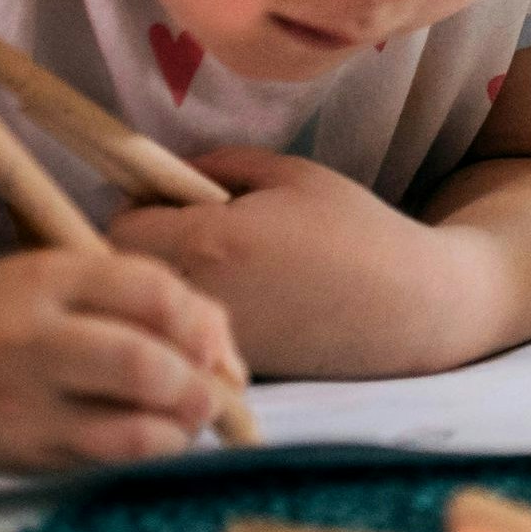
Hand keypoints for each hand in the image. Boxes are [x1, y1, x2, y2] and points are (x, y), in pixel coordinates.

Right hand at [0, 248, 239, 472]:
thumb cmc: (4, 313)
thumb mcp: (64, 279)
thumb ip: (146, 298)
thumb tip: (225, 356)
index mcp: (49, 279)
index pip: (153, 292)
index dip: (201, 321)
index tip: (210, 341)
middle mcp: (32, 340)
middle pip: (144, 365)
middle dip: (197, 384)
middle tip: (209, 390)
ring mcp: (23, 404)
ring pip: (133, 431)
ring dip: (182, 428)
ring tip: (187, 416)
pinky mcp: (22, 455)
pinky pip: (108, 461)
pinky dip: (148, 451)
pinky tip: (151, 435)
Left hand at [109, 149, 466, 379]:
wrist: (411, 308)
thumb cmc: (357, 231)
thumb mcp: (291, 175)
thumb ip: (220, 165)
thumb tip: (168, 172)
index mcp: (209, 240)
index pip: (119, 228)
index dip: (135, 207)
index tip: (163, 198)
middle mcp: (198, 296)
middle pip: (123, 275)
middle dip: (141, 249)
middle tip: (184, 229)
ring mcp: (209, 339)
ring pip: (150, 311)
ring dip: (164, 285)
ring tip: (215, 265)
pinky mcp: (229, 366)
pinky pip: (183, 336)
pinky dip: (193, 317)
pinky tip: (242, 298)